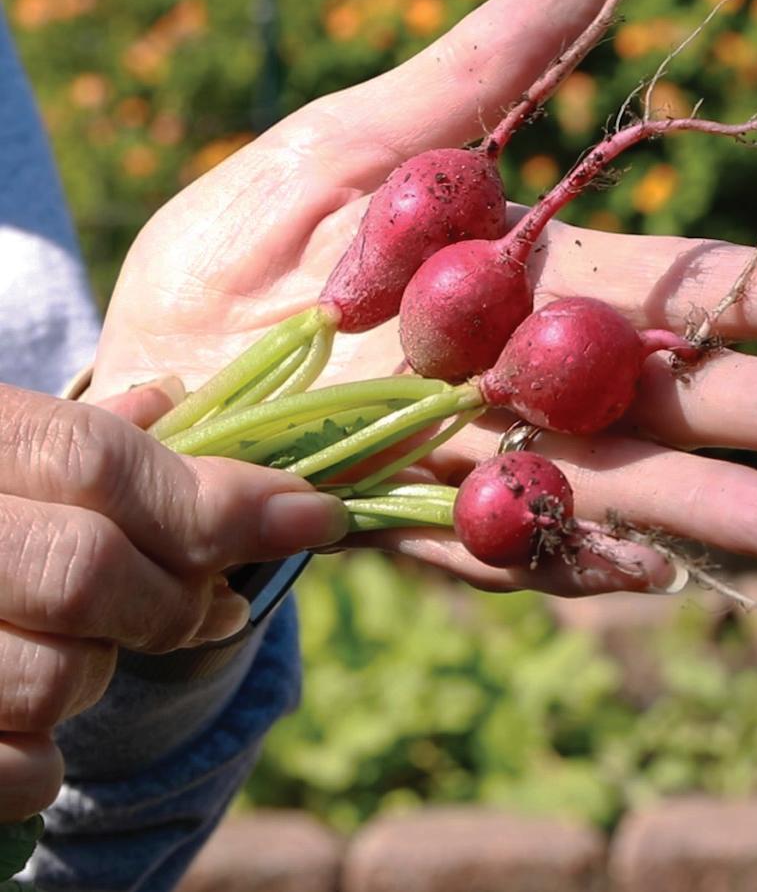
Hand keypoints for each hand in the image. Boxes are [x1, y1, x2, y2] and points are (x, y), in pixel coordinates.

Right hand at [0, 382, 347, 820]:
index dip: (220, 496)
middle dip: (175, 598)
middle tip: (211, 604)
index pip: (99, 460)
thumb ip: (84, 437)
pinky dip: (45, 758)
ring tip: (87, 647)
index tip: (314, 515)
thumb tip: (180, 398)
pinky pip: (15, 769)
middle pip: (91, 570)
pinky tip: (34, 721)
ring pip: (59, 672)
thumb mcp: (0, 449)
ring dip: (101, 670)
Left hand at [89, 0, 756, 595]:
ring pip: (617, 485)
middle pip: (680, 398)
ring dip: (722, 511)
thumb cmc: (247, 239)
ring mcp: (476, 456)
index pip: (685, 289)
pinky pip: (508, 550)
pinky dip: (579, 560)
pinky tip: (659, 571)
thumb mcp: (353, 135)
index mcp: (532, 282)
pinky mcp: (413, 524)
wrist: (152, 353)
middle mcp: (525, 378)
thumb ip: (475, 72)